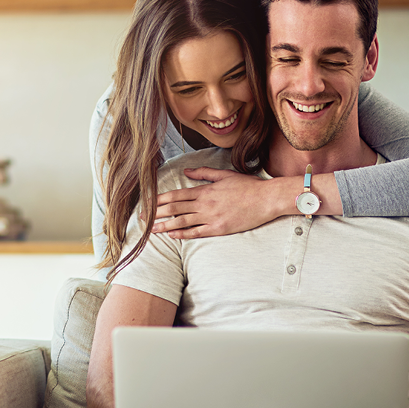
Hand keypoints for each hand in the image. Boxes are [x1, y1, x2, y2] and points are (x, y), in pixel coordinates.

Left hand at [151, 167, 281, 237]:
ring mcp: (211, 217)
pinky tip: (172, 235)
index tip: (147, 203)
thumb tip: (185, 172)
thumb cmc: (248, 186)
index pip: (176, 195)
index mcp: (205, 190)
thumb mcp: (224, 175)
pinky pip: (197, 232)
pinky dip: (183, 234)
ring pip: (182, 221)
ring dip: (165, 225)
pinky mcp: (219, 228)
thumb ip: (203, 174)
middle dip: (156, 213)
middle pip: (174, 208)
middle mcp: (205, 203)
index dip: (159, 200)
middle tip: (142, 219)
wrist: (266, 199)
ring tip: (151, 230)